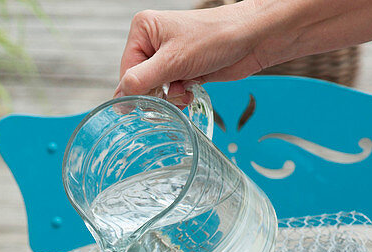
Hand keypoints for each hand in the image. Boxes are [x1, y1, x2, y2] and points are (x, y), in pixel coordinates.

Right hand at [116, 5, 268, 97]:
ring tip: (186, 88)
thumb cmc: (216, 38)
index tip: (154, 97)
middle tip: (175, 90)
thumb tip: (118, 101)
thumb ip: (140, 82)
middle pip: (140, 82)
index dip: (138, 89)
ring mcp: (169, 56)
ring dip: (170, 97)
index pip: (125, 71)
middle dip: (157, 93)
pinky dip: (180, 96)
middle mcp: (153, 42)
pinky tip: (192, 89)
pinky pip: (171, 92)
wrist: (252, 39)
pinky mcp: (184, 68)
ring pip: (156, 90)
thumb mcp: (172, 61)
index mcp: (143, 30)